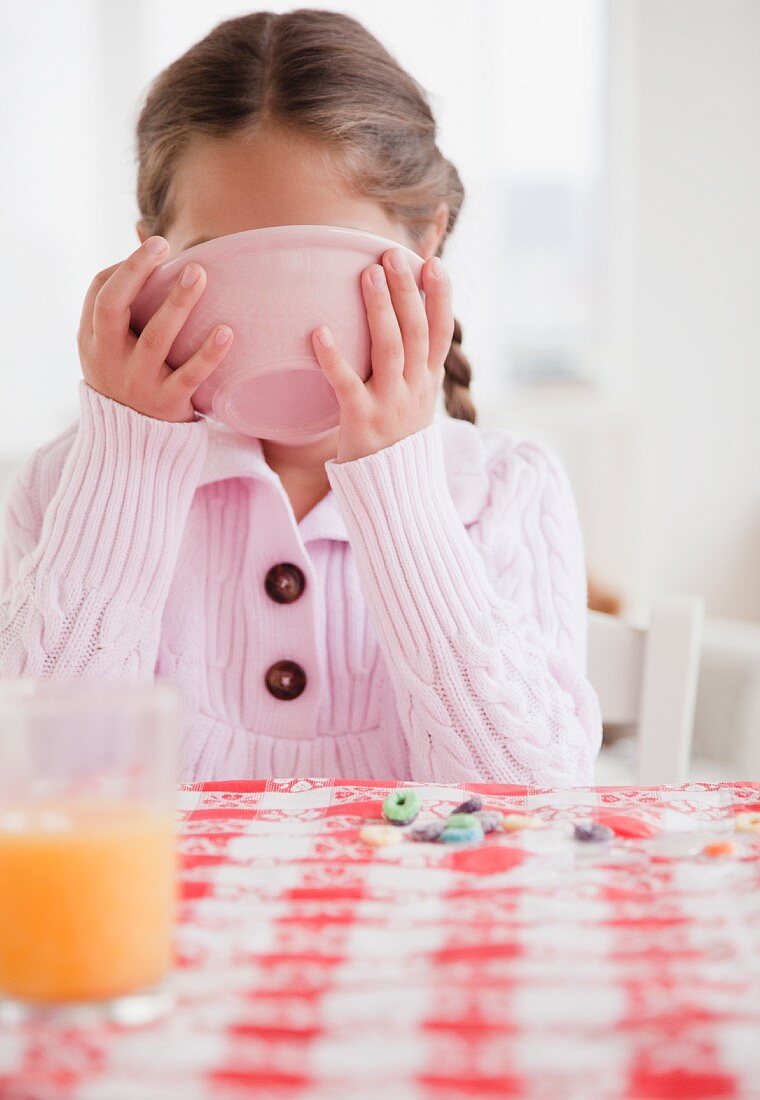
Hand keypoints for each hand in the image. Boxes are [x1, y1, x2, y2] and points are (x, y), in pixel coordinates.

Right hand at [77, 235, 233, 422]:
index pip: (99, 292)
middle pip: (114, 307)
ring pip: (155, 338)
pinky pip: (189, 376)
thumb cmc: (128, 374)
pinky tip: (228, 332)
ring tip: (200, 274)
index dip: (125, 268)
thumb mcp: (113, 340)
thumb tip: (145, 232)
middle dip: (137, 272)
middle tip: (164, 244)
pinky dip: (209, 354)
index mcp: (93, 339)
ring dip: (178, 304)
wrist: (132, 443)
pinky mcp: (167, 403)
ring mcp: (137, 382)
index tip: (154, 249)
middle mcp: (109, 358)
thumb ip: (129, 293)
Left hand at [311, 247, 453, 462]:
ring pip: (390, 349)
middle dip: (406, 291)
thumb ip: (413, 364)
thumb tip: (402, 320)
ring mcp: (390, 404)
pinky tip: (319, 332)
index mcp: (428, 381)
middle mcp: (415, 389)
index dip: (440, 298)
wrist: (392, 489)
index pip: (440, 333)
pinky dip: (333, 357)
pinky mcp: (361, 419)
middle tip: (391, 255)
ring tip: (368, 274)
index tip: (433, 264)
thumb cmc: (396, 437)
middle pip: (415, 332)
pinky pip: (346, 384)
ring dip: (380, 309)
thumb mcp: (415, 399)